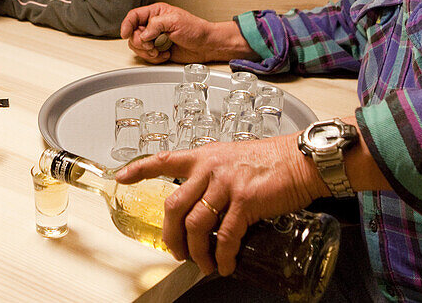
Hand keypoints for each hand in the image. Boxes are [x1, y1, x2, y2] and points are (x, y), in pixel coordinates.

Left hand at [115, 138, 322, 276]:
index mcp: (204, 157)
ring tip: (202, 264)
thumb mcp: (232, 159)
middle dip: (170, 235)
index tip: (120, 178)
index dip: (139, 170)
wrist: (300, 161)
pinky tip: (223, 264)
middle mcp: (210, 168)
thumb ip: (215, 176)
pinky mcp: (245, 200)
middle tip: (175, 251)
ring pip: (195, 224)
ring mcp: (226, 184)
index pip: (164, 160)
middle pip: (173, 205)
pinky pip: (226, 235)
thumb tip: (206, 203)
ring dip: (196, 251)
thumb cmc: (270, 161)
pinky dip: (222, 255)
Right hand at [120, 3, 247, 64]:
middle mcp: (153, 25)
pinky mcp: (158, 50)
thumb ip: (156, 24)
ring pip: (137, 47)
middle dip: (141, 42)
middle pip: (133, 34)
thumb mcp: (175, 21)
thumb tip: (144, 33)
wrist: (206, 45)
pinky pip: (147, 56)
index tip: (125, 33)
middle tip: (151, 45)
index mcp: (156, 13)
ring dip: (147, 52)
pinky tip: (165, 54)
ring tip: (159, 50)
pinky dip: (154, 58)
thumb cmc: (196, 29)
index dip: (127, 25)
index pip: (134, 16)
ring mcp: (155, 38)